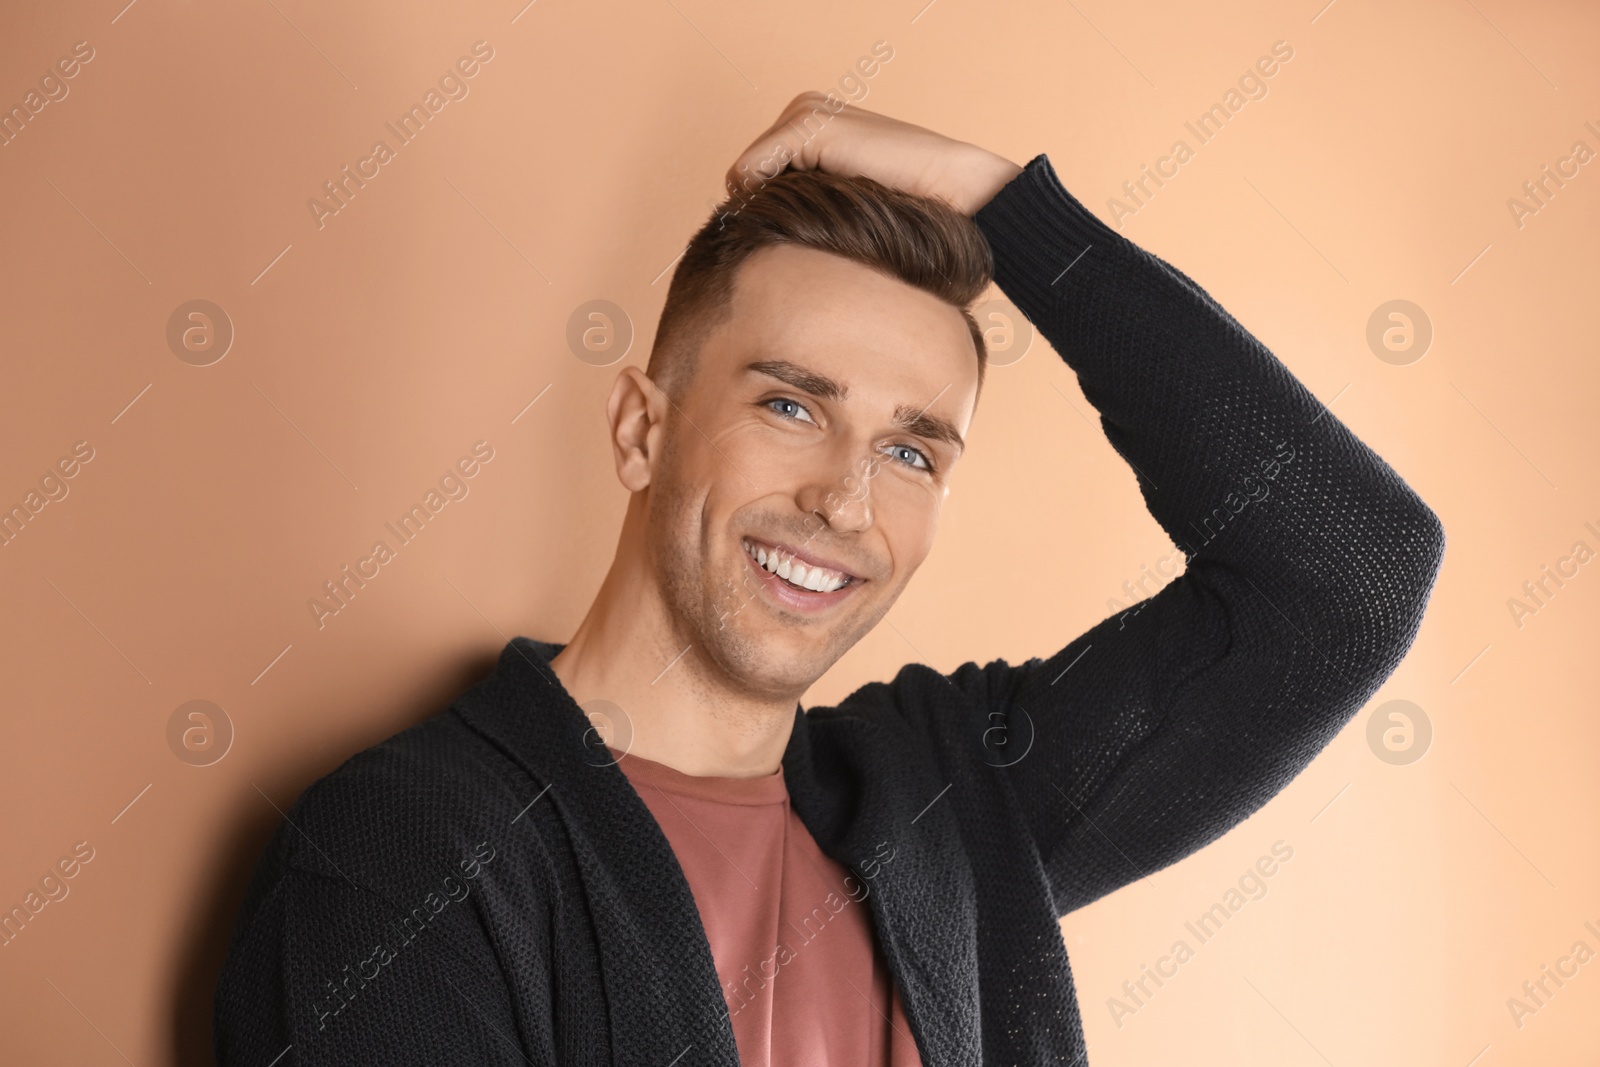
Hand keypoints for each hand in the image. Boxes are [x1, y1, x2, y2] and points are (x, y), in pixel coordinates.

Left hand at [722, 91, 1022, 216]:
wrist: (956, 191)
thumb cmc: (907, 211)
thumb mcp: (846, 203)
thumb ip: (807, 203)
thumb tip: (753, 235)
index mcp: (813, 121)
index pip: (757, 175)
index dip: (769, 213)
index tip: (797, 241)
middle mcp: (803, 108)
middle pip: (746, 178)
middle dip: (767, 212)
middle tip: (806, 238)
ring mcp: (803, 113)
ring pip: (745, 180)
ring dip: (770, 212)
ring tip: (814, 229)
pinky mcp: (805, 127)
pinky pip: (748, 177)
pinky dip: (766, 206)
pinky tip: (807, 221)